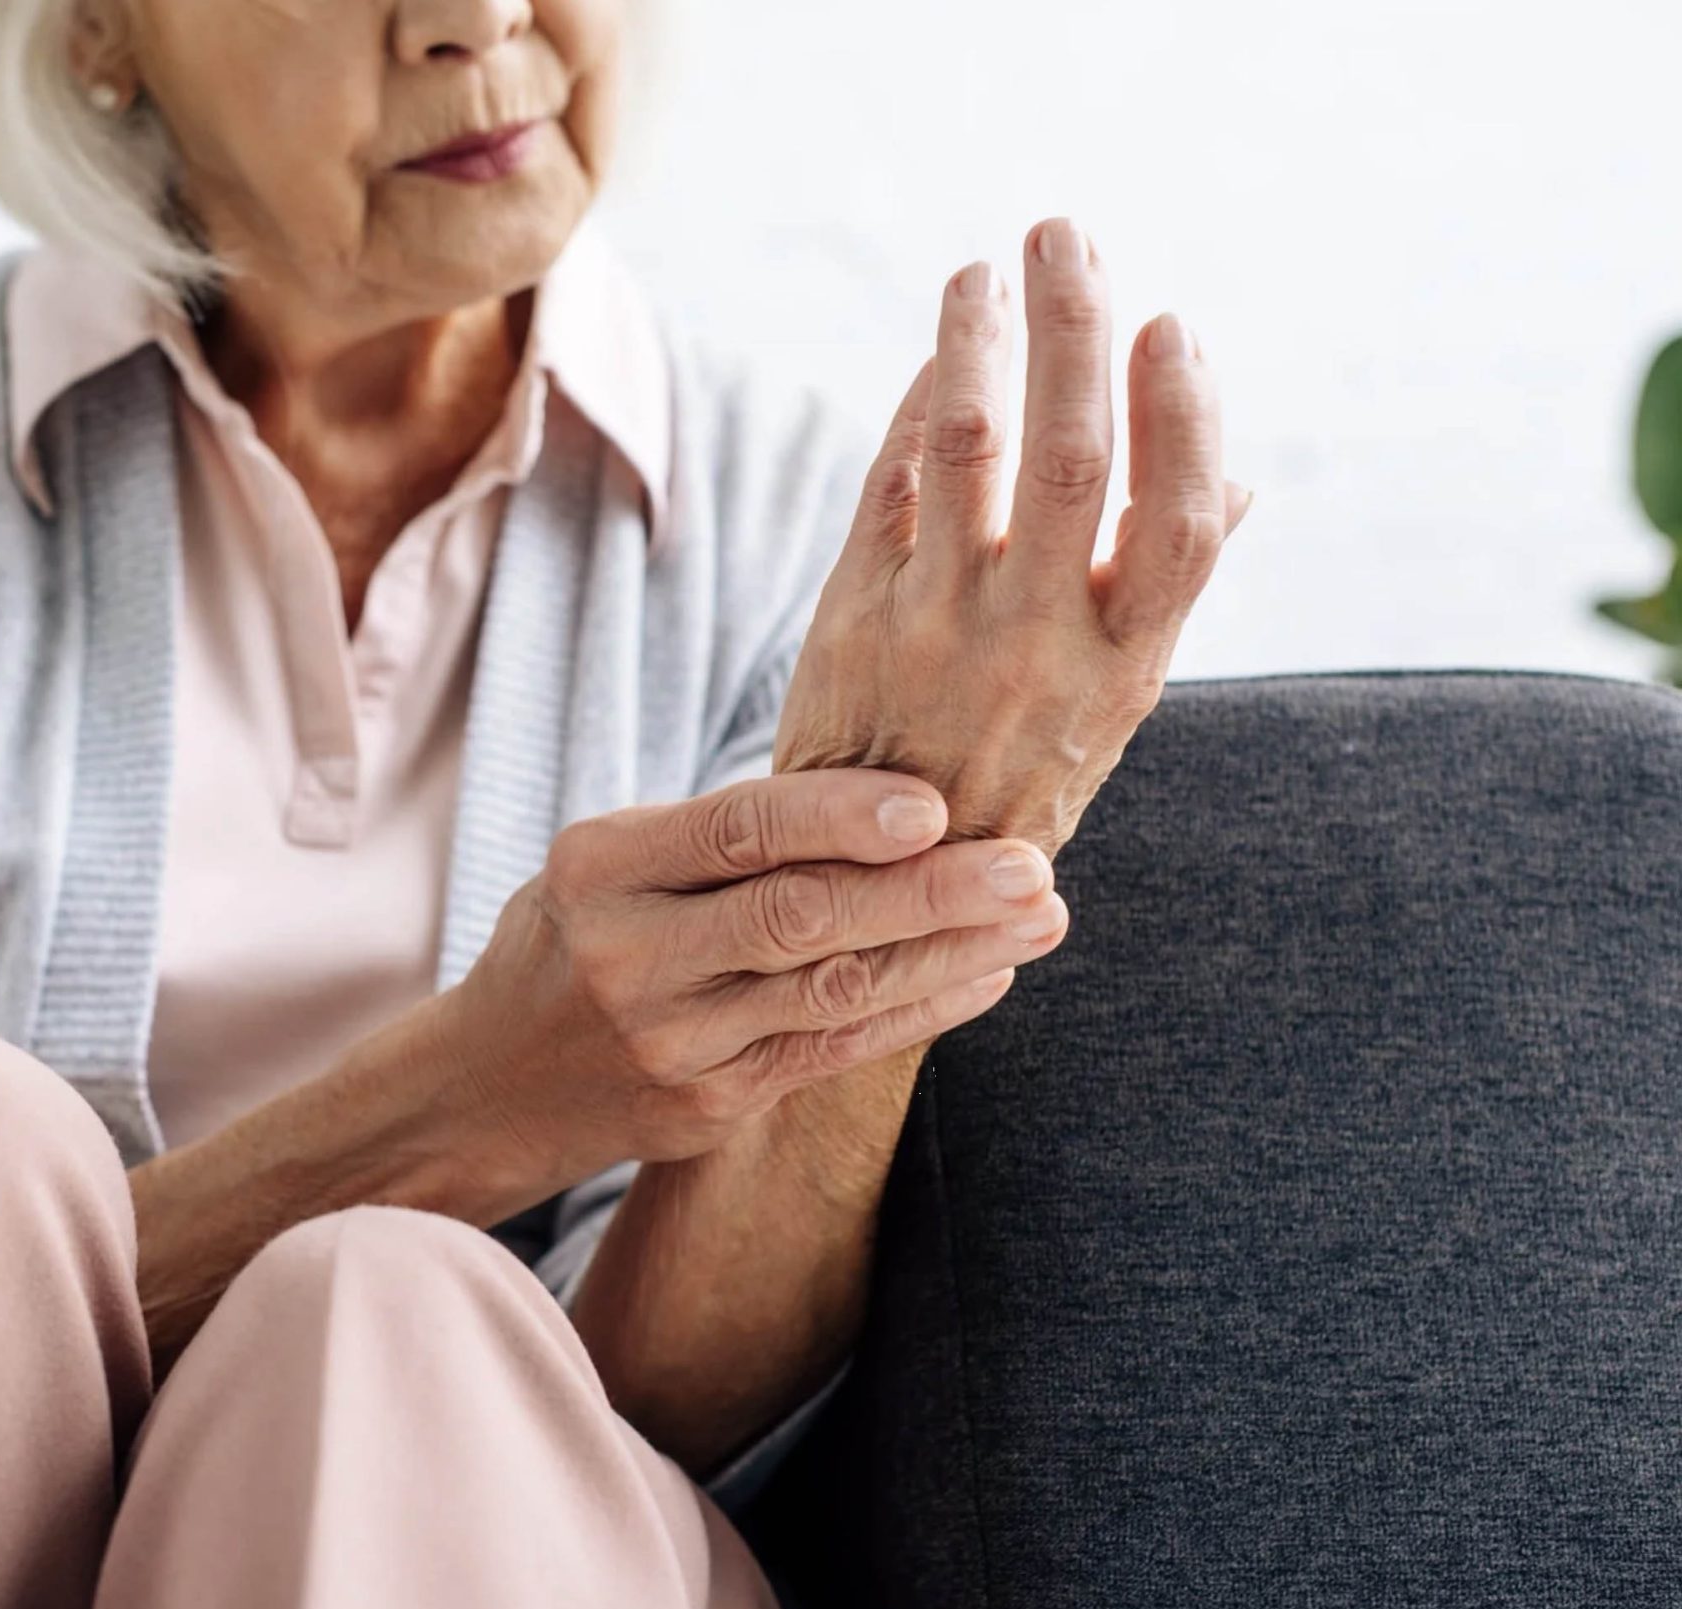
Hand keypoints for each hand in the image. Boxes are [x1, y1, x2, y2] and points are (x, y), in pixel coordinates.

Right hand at [435, 768, 1064, 1187]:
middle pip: (797, 917)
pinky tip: (985, 975)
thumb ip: (719, 838)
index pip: (736, 832)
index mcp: (600, 868)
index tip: (937, 804)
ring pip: (830, 991)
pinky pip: (830, 1053)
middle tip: (1029, 864)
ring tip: (1040, 917)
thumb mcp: (607, 864)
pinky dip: (916, 1010)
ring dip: (948, 953)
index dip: (840, 817)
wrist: (490, 1082)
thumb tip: (889, 796)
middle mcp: (627, 956)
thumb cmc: (578, 936)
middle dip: (927, 892)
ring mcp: (668, 1041)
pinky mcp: (706, 1105)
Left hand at [771, 216, 1254, 856]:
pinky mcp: (853, 617)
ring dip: (978, 338)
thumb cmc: (1014, 781)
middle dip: (1076, 327)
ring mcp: (936, 629)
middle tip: (1069, 236)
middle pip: (1075, 456)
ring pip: (966, 446)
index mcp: (1124, 670)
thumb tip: (1241, 478)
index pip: (1180, 523)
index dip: (1187, 415)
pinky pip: (889, 482)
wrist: (876, 886)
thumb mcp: (1115, 714)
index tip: (1176, 327)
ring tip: (985, 269)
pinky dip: (911, 406)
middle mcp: (1035, 646)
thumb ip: (1164, 594)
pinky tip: (932, 355)